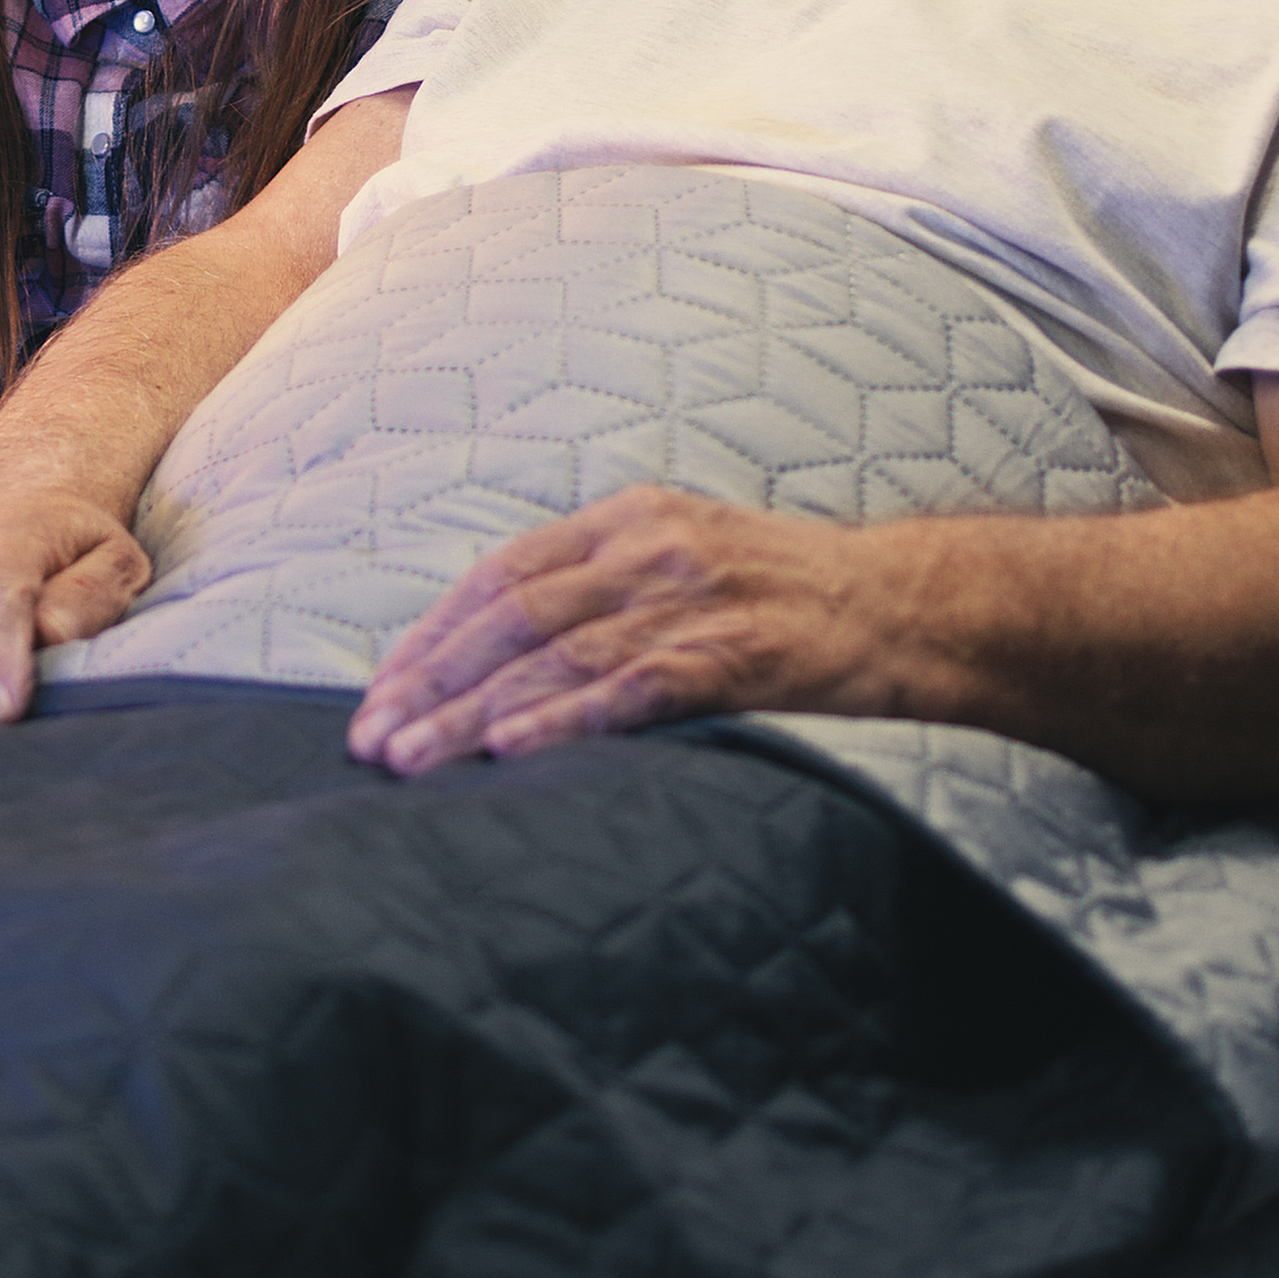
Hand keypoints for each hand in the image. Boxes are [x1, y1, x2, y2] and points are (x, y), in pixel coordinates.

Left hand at [348, 487, 895, 774]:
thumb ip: (599, 588)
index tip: (380, 692)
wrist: (905, 603)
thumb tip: (496, 654)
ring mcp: (693, 598)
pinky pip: (636, 688)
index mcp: (626, 518)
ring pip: (557, 657)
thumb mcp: (683, 555)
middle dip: (432, 682)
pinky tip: (514, 748)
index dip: (433, 636)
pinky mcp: (738, 653)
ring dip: (474, 713)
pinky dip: (568, 718)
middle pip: (512, 617)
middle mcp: (650, 548)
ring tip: (414, 759)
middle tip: (372, 740)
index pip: (502, 575)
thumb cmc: (784, 594)